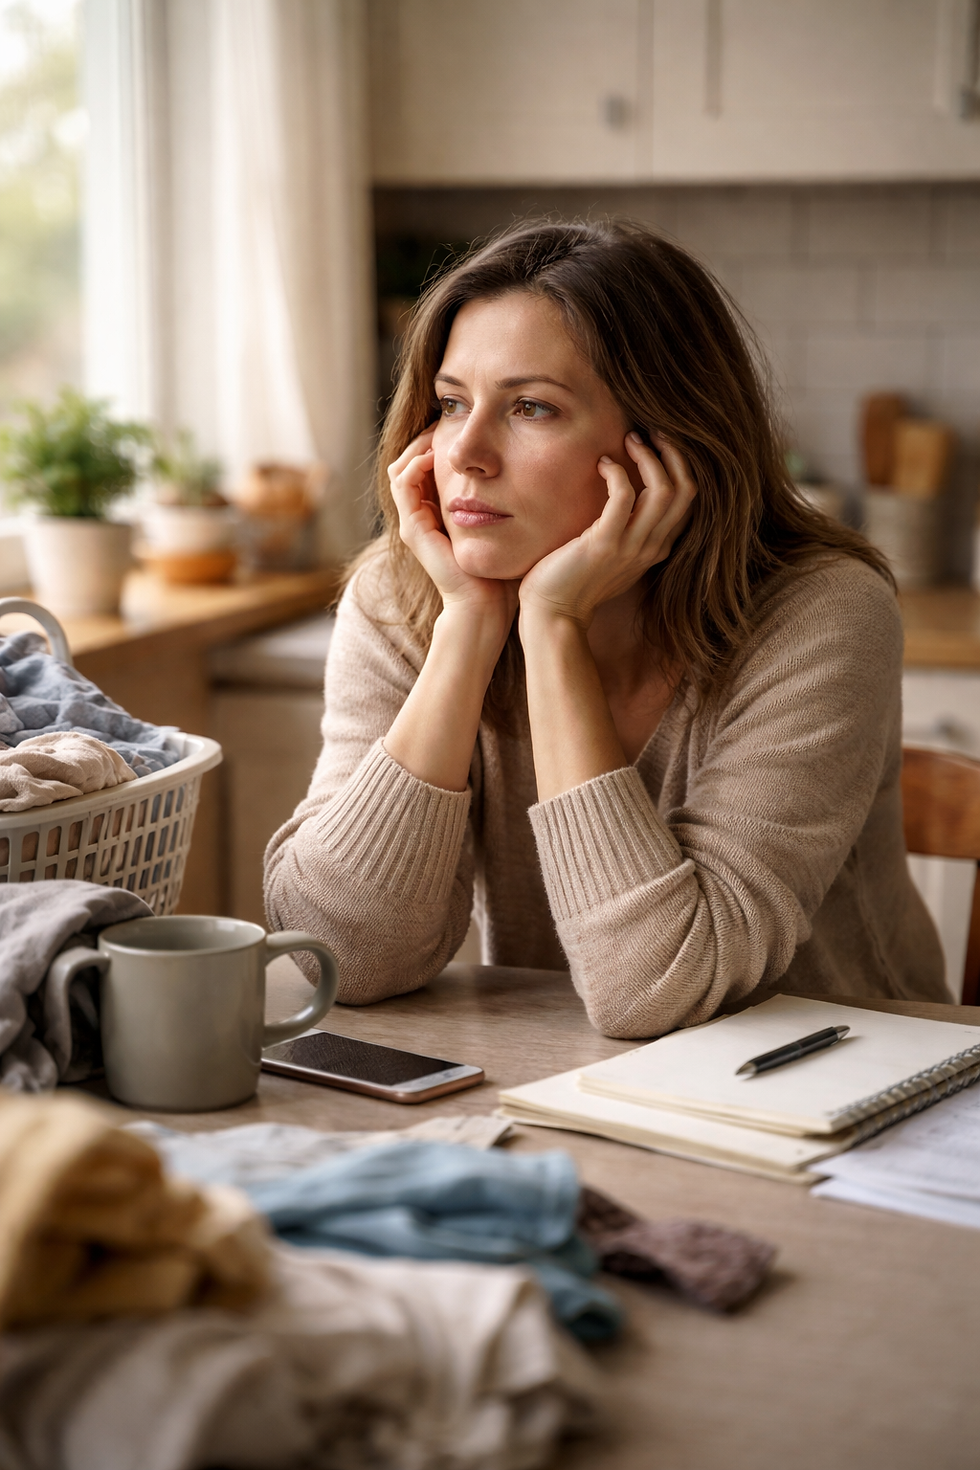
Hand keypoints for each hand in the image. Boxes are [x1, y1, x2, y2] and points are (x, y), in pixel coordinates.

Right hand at [388, 430, 518, 641]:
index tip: (465, 423)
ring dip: (418, 444)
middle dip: (427, 436)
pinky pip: (403, 485)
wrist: (487, 606)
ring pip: (401, 467)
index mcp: (440, 512)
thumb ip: (510, 499)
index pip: (428, 464)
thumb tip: (537, 469)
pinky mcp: (413, 530)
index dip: (441, 440)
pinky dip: (415, 464)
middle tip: (449, 418)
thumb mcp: (508, 523)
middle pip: (410, 461)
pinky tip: (437, 454)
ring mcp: (414, 523)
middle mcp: (422, 515)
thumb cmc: (502, 571)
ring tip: (440, 429)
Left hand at [518, 431, 695, 627]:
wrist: (554, 613)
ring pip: (663, 491)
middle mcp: (651, 548)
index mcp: (657, 548)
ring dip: (648, 457)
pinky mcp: (604, 544)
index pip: (688, 501)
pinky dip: (618, 472)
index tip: (659, 444)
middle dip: (672, 454)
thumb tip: (628, 493)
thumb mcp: (613, 554)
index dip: (680, 467)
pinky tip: (602, 464)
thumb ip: (628, 530)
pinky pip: (625, 497)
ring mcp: (631, 547)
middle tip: (650, 433)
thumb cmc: (574, 580)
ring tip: (630, 439)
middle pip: (685, 491)